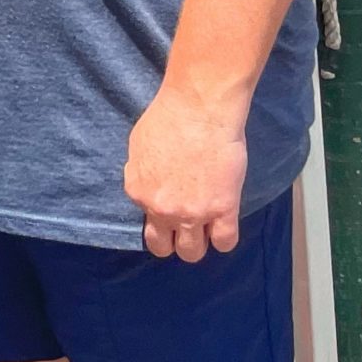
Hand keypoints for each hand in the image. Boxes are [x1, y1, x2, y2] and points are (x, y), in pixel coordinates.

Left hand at [124, 83, 248, 261]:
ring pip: (192, 252)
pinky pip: (224, 242)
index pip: (146, 222)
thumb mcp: (137, 146)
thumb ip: (139, 173)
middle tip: (184, 228)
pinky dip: (223, 239)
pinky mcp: (223, 210)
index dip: (159, 215)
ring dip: (197, 243)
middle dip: (173, 241)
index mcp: (138, 192)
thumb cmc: (168, 118)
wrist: (199, 109)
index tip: (170, 206)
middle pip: (163, 247)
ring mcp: (193, 213)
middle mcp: (162, 208)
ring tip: (204, 230)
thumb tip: (148, 184)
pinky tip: (223, 225)